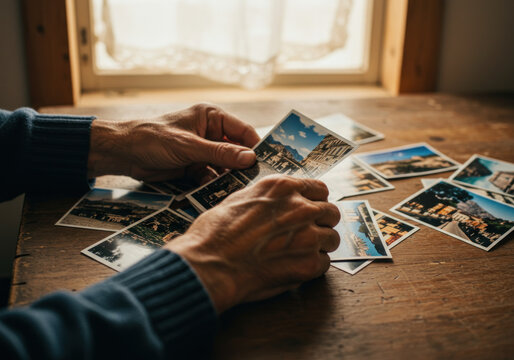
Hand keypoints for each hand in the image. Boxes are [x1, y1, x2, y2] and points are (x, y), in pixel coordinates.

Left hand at [87, 104, 259, 182]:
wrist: (123, 153)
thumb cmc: (153, 139)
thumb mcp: (189, 146)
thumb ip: (220, 153)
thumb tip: (250, 158)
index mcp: (211, 117)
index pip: (242, 131)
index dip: (255, 146)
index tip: (266, 163)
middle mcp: (210, 133)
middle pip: (235, 150)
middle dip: (242, 165)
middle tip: (255, 182)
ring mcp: (202, 151)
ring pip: (224, 166)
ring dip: (228, 178)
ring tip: (239, 191)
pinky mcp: (194, 167)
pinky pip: (211, 177)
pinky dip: (213, 185)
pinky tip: (218, 195)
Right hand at [165, 175, 340, 312]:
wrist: (210, 264)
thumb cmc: (215, 233)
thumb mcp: (240, 199)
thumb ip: (268, 198)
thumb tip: (279, 203)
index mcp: (283, 187)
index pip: (320, 189)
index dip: (316, 201)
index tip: (312, 209)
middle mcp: (300, 207)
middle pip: (331, 212)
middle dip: (322, 223)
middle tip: (309, 233)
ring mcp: (308, 235)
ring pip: (332, 238)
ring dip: (320, 246)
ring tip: (300, 253)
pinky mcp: (308, 264)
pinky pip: (324, 264)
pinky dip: (312, 267)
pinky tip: (294, 268)